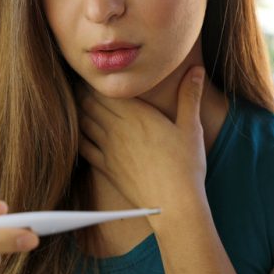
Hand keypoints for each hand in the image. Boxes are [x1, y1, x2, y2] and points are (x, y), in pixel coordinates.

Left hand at [76, 66, 206, 210]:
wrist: (174, 204)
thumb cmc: (186, 166)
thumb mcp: (191, 128)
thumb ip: (189, 96)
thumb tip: (197, 69)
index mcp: (137, 114)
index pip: (106, 90)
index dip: (96, 79)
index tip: (94, 72)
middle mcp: (117, 128)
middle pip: (90, 102)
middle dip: (84, 91)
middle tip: (81, 82)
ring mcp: (108, 148)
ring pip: (83, 122)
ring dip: (78, 110)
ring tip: (76, 100)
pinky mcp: (105, 167)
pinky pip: (83, 146)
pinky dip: (76, 135)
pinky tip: (75, 130)